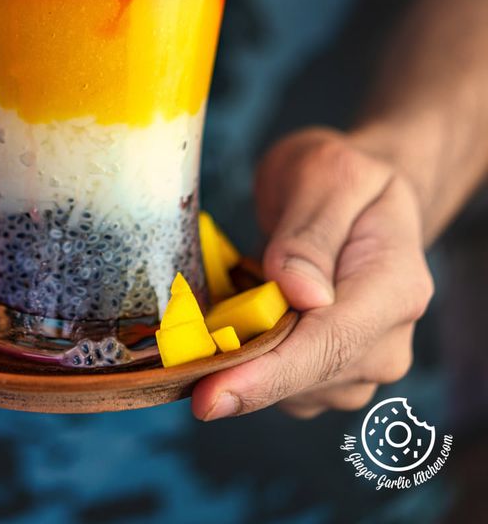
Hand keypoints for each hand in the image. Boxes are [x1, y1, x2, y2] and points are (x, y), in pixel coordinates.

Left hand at [192, 128, 433, 420]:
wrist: (358, 197)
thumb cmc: (341, 177)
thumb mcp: (327, 176)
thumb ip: (310, 233)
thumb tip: (302, 295)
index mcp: (396, 286)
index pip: (332, 344)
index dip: (270, 375)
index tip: (212, 396)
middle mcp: (388, 340)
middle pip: (308, 378)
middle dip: (240, 372)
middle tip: (176, 353)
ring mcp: (361, 364)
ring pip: (290, 391)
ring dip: (243, 362)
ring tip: (219, 304)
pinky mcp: (330, 374)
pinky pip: (280, 384)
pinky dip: (246, 360)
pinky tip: (231, 320)